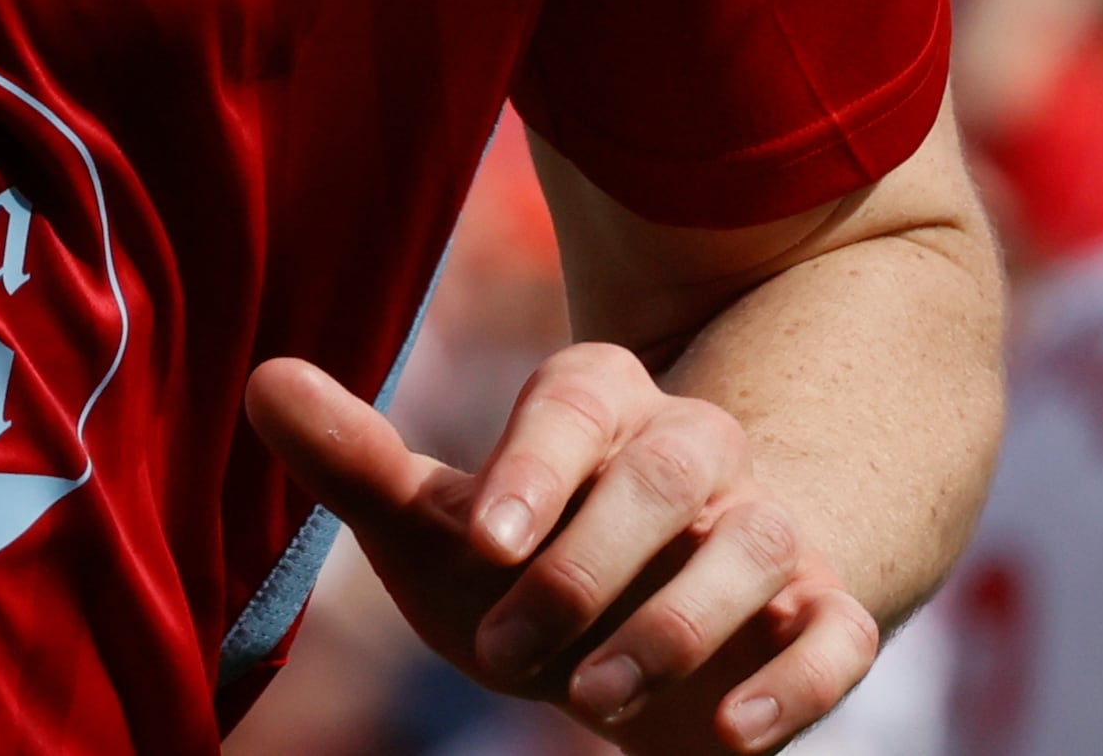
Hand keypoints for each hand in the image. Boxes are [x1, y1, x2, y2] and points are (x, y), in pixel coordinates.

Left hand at [247, 347, 875, 753]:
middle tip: (504, 646)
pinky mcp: (825, 617)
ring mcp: (769, 532)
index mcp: (603, 405)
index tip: (477, 535)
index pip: (577, 400)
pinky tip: (735, 734)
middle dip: (588, 562)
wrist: (659, 631)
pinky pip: (839, 634)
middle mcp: (697, 452)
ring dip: (676, 625)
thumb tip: (263, 381)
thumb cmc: (532, 563)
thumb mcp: (447, 524)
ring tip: (591, 702)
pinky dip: (800, 681)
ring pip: (755, 546)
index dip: (532, 464)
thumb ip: (361, 461)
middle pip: (670, 470)